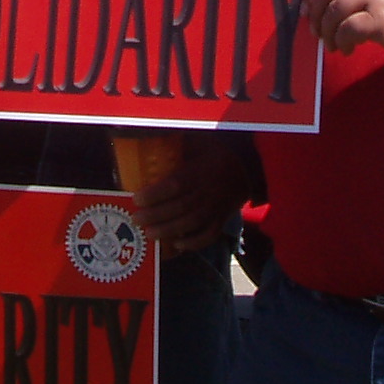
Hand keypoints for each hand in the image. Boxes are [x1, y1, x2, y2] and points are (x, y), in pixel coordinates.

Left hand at [132, 134, 252, 252]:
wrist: (246, 168)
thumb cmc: (213, 153)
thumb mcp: (197, 142)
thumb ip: (177, 143)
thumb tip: (149, 138)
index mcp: (200, 169)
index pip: (176, 184)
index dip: (156, 194)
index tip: (137, 199)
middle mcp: (209, 190)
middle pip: (181, 207)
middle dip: (156, 215)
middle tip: (136, 219)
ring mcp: (217, 206)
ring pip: (193, 223)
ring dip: (169, 230)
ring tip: (149, 233)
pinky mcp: (222, 218)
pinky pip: (210, 234)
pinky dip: (194, 243)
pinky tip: (177, 245)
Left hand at [303, 0, 383, 58]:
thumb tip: (319, 3)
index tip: (309, 10)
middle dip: (315, 14)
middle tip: (316, 31)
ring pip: (333, 12)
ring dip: (327, 32)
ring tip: (332, 44)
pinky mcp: (380, 20)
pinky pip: (346, 30)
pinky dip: (341, 42)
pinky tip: (347, 49)